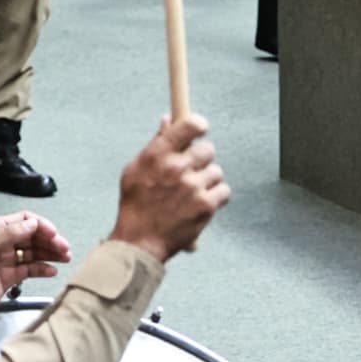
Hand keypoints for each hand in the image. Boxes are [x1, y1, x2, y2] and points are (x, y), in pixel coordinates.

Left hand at [0, 210, 75, 309]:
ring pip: (34, 252)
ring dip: (50, 254)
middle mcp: (3, 242)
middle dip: (50, 241)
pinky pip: (30, 269)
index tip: (53, 234)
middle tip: (64, 248)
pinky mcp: (10, 276)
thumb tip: (32, 223)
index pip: (24, 221)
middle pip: (33, 236)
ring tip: (65, 258)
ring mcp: (7, 259)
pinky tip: (52, 271)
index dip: (40, 225)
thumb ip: (9, 234)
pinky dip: (42, 269)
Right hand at [109, 111, 234, 259]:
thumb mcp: (136, 169)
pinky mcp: (206, 206)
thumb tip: (168, 119)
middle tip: (193, 170)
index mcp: (158, 154)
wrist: (139, 242)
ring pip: (216, 171)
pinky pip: (224, 190)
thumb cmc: (136, 205)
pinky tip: (202, 203)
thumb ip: (156, 143)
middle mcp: (176, 167)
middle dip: (202, 159)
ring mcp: (193, 187)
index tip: (200, 130)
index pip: (189, 125)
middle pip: (208, 149)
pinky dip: (216, 197)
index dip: (199, 125)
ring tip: (194, 192)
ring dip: (208, 180)